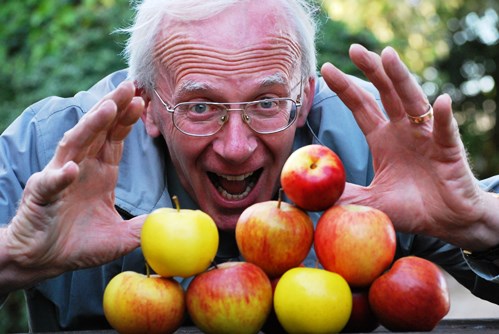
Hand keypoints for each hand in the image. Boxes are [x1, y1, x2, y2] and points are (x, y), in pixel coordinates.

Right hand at [4, 81, 145, 282]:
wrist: (42, 260)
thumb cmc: (79, 244)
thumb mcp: (120, 236)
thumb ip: (144, 226)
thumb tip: (172, 221)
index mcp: (99, 172)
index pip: (115, 139)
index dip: (127, 120)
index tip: (143, 101)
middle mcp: (80, 168)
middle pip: (97, 131)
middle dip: (113, 107)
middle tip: (129, 85)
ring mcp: (58, 179)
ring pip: (74, 146)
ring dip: (90, 126)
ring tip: (107, 108)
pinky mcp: (40, 198)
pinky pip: (49, 185)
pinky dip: (59, 177)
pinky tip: (70, 170)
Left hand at [321, 44, 498, 249]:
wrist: (446, 221)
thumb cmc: (410, 208)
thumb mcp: (370, 201)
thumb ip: (344, 195)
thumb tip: (310, 194)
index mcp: (382, 138)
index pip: (360, 106)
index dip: (345, 87)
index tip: (326, 68)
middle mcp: (402, 131)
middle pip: (385, 93)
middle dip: (370, 70)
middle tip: (354, 49)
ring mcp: (425, 136)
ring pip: (412, 101)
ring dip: (401, 79)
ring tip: (388, 56)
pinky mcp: (448, 150)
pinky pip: (445, 131)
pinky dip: (443, 117)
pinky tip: (440, 102)